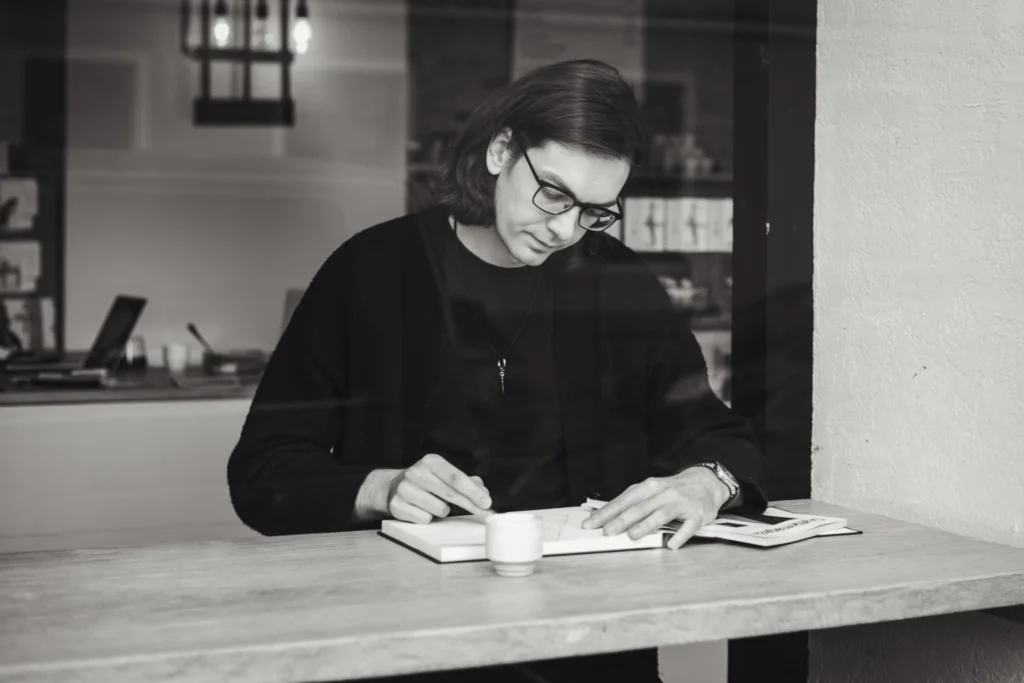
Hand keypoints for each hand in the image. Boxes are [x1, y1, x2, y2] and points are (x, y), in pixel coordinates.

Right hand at [387, 453, 492, 523]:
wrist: (392, 487)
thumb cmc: (425, 481)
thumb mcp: (443, 475)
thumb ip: (465, 482)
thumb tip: (483, 491)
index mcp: (430, 462)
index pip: (456, 477)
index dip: (473, 491)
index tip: (487, 502)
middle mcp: (416, 473)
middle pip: (451, 494)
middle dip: (471, 505)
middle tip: (484, 512)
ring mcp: (405, 490)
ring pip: (440, 509)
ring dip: (443, 510)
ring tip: (433, 503)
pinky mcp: (397, 506)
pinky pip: (425, 519)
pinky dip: (428, 517)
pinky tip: (421, 509)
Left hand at [580, 467, 729, 549]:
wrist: (705, 482)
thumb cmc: (672, 490)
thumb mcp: (651, 490)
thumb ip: (632, 503)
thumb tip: (606, 517)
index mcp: (648, 487)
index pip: (623, 501)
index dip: (606, 512)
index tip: (590, 524)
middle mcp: (663, 493)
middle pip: (639, 507)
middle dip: (621, 520)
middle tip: (607, 532)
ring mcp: (680, 503)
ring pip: (660, 514)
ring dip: (645, 525)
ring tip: (632, 536)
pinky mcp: (697, 514)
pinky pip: (688, 526)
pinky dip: (680, 535)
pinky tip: (671, 545)